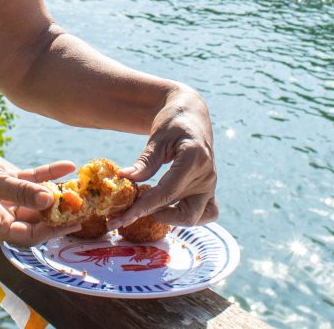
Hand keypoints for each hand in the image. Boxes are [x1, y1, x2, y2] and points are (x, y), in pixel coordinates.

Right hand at [0, 132, 78, 244]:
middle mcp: (2, 216)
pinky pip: (33, 181)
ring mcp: (7, 198)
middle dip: (58, 212)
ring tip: (79, 187)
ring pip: (37, 199)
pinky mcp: (9, 181)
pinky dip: (49, 175)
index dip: (50, 230)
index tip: (71, 222)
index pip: (28, 235)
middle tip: (82, 205)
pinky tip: (67, 165)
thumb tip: (49, 200)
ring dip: (57, 193)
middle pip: (36, 219)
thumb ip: (21, 192)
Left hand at [112, 86, 218, 229]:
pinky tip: (167, 210)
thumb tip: (124, 178)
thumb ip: (145, 161)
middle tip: (133, 212)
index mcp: (194, 160)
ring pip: (197, 217)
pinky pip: (207, 213)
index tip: (123, 217)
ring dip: (173, 219)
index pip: (167, 193)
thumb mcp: (158, 137)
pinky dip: (188, 216)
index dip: (143, 207)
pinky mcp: (209, 189)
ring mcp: (210, 184)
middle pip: (185, 213)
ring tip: (150, 209)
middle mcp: (207, 176)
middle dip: (157, 217)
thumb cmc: (173, 121)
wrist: (191, 114)